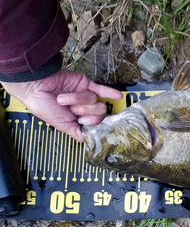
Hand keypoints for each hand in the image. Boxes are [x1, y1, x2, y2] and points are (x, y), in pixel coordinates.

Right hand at [1, 70, 122, 141]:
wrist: (35, 87)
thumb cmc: (43, 106)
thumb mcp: (62, 126)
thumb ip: (78, 134)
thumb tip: (93, 142)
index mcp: (78, 120)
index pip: (96, 124)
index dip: (89, 122)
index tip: (79, 120)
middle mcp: (84, 109)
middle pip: (99, 113)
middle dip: (84, 111)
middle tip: (71, 108)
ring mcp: (86, 96)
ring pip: (96, 101)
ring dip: (79, 99)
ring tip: (65, 98)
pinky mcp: (86, 84)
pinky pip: (103, 90)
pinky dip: (111, 93)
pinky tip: (118, 96)